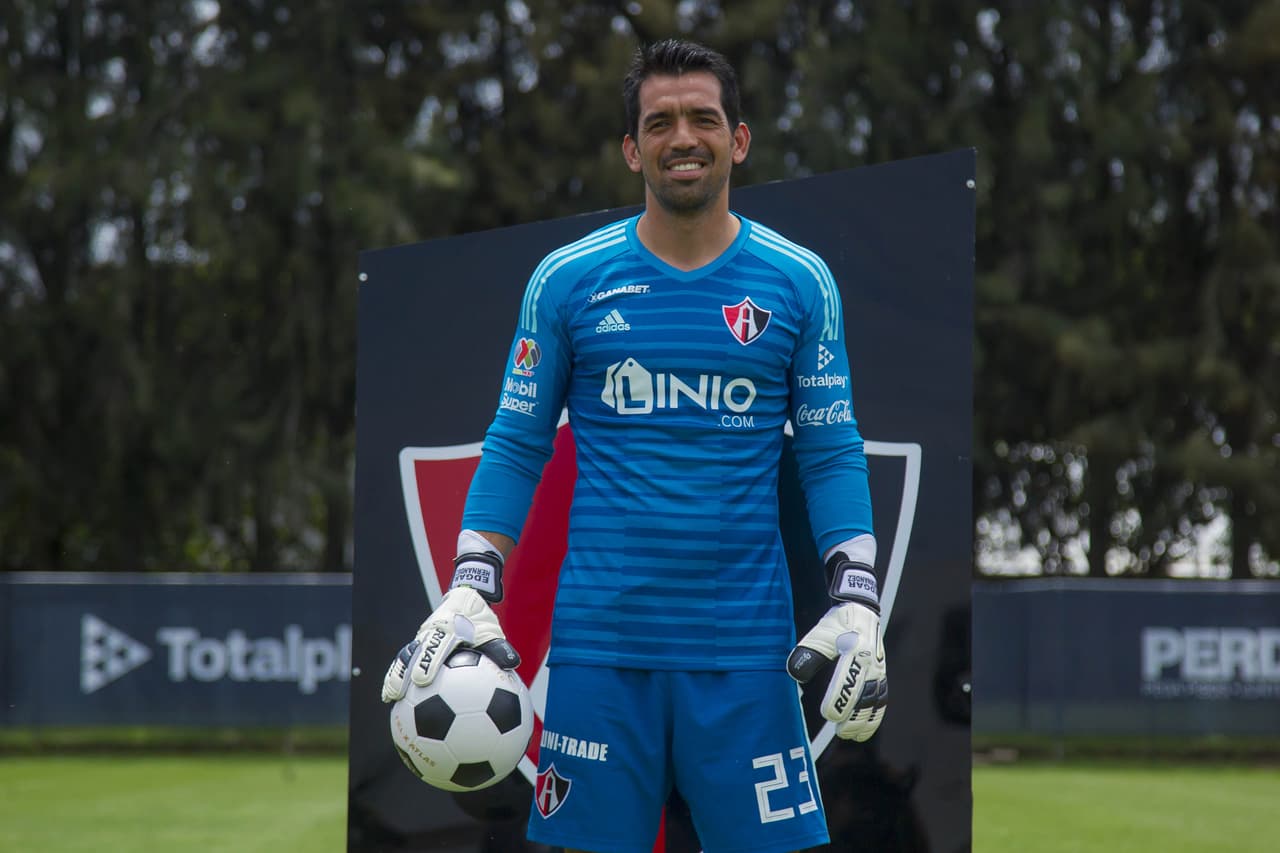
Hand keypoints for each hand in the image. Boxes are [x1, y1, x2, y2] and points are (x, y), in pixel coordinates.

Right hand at [381, 586, 519, 702]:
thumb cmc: (480, 619)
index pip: (437, 643)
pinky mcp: (418, 643)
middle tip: (399, 692)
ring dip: (396, 674)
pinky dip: (397, 675)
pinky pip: (406, 659)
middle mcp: (432, 630)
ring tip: (390, 697)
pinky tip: (393, 697)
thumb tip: (512, 664)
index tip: (422, 681)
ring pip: (405, 654)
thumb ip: (499, 647)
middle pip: (414, 650)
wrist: (466, 598)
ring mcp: (422, 636)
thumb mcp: (492, 630)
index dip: (428, 662)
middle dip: (405, 670)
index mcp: (450, 625)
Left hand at [786, 557, 886, 740]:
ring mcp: (878, 670)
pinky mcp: (881, 674)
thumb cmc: (838, 622)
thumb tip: (795, 674)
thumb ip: (809, 652)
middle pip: (864, 697)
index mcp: (856, 652)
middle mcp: (871, 664)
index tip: (827, 715)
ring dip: (864, 720)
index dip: (839, 701)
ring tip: (851, 735)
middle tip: (839, 731)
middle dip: (853, 717)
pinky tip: (866, 728)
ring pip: (875, 701)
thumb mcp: (820, 632)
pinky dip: (875, 715)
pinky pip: (882, 698)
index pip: (848, 682)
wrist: (862, 611)